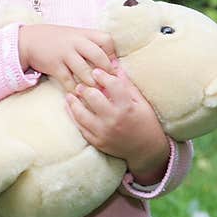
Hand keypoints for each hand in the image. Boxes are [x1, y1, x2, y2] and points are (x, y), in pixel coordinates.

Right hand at [18, 24, 115, 88]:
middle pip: (98, 56)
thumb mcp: (74, 35)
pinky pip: (68, 81)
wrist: (28, 40)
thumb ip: (90, 44)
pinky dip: (75, 89)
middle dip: (106, 72)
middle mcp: (75, 42)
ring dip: (92, 84)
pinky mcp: (54, 66)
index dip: (112, 54)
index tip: (113, 66)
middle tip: (109, 83)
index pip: (106, 40)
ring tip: (97, 92)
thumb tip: (111, 61)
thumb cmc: (55, 39)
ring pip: (85, 71)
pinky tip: (79, 94)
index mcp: (83, 34)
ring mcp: (64, 54)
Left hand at [65, 63, 169, 184]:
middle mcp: (113, 119)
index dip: (102, 75)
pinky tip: (70, 107)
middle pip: (92, 97)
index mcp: (127, 107)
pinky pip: (80, 127)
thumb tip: (115, 66)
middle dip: (85, 87)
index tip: (96, 71)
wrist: (147, 151)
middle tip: (81, 83)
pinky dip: (73, 116)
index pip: (111, 84)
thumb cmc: (146, 123)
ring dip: (73, 102)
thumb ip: (127, 85)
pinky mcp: (97, 142)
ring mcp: (104, 132)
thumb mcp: (141, 103)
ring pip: (81, 113)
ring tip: (70, 94)